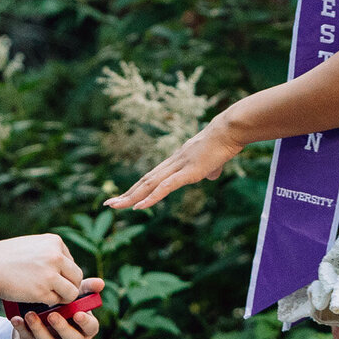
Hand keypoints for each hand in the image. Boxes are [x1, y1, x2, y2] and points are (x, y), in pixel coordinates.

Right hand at [0, 233, 84, 305]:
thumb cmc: (4, 257)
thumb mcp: (31, 245)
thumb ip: (49, 253)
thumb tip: (64, 268)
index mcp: (54, 242)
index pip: (71, 262)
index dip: (63, 273)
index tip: (51, 278)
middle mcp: (56, 256)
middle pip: (77, 276)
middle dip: (68, 286)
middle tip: (55, 291)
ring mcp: (50, 274)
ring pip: (72, 292)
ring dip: (62, 297)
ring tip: (48, 296)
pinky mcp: (43, 291)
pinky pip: (56, 302)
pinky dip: (49, 303)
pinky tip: (37, 298)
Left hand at [11, 278, 104, 338]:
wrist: (42, 318)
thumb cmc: (64, 305)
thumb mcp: (73, 296)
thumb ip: (85, 289)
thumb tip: (100, 282)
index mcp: (86, 328)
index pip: (92, 328)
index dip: (86, 323)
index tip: (77, 313)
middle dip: (63, 329)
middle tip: (52, 315)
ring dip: (40, 330)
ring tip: (30, 315)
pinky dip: (22, 331)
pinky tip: (16, 319)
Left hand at [104, 113, 243, 211]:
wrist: (230, 130)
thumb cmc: (224, 142)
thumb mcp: (214, 161)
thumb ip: (210, 169)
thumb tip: (211, 175)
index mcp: (177, 162)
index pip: (152, 177)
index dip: (137, 188)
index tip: (124, 197)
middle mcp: (172, 164)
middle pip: (144, 181)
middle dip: (126, 194)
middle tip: (109, 203)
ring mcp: (178, 167)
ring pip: (149, 185)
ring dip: (131, 197)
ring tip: (115, 206)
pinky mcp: (187, 172)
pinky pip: (164, 187)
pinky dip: (151, 198)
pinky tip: (139, 207)